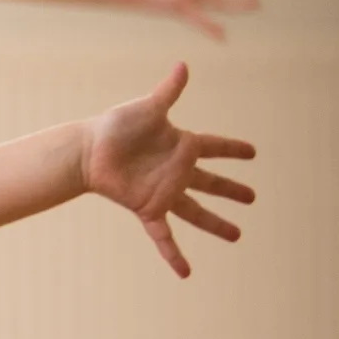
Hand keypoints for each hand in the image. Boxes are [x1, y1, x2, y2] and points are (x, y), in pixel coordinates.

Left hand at [82, 64, 256, 276]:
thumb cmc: (114, 126)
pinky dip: (173, 255)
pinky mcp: (147, 208)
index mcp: (181, 146)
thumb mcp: (147, 108)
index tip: (252, 151)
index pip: (215, 146)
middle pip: (211, 183)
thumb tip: (183, 65)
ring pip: (196, 212)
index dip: (233, 149)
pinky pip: (164, 236)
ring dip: (216, 224)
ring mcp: (163, 192)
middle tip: (252, 197)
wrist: (86, 150)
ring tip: (237, 235)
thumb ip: (169, 92)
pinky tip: (185, 273)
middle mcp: (176, 171)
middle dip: (231, 190)